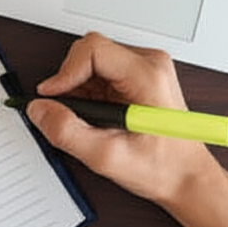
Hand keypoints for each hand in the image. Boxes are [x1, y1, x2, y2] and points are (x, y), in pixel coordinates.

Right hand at [26, 32, 221, 207]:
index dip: (65, 71)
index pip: (94, 49)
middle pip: (90, 52)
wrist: (187, 177)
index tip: (51, 95)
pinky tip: (96, 116)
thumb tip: (40, 110)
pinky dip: (87, 93)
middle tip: (67, 113)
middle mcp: (149, 64)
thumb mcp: (108, 157)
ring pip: (91, 62)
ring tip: (87, 120)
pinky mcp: (136, 75)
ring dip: (78, 89)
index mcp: (148, 76)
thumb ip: (68, 132)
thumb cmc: (163, 167)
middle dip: (70, 82)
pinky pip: (99, 72)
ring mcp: (144, 68)